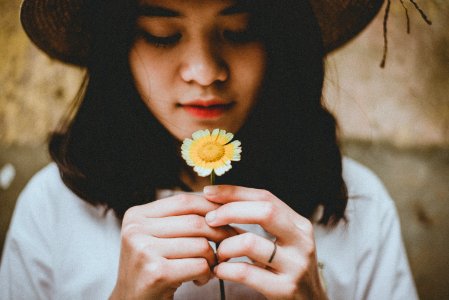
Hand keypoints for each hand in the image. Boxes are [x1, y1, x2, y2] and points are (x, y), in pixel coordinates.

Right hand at [110, 193, 235, 299]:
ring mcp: (144, 250)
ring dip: (213, 258)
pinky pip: (199, 265)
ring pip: (200, 244)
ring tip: (208, 267)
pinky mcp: (157, 273)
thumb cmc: (151, 267)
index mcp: (137, 216)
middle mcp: (136, 230)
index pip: (183, 201)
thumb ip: (179, 219)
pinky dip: (206, 274)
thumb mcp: (157, 236)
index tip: (228, 216)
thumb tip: (220, 203)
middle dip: (220, 233)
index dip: (210, 207)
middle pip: (195, 222)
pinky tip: (199, 280)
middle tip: (230, 243)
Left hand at [203, 185, 326, 299]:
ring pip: (250, 242)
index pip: (265, 197)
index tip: (209, 192)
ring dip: (225, 245)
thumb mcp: (282, 240)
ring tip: (218, 253)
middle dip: (230, 211)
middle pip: (264, 212)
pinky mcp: (284, 289)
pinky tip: (219, 271)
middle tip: (209, 219)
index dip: (235, 192)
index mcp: (299, 224)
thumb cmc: (286, 268)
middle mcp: (301, 241)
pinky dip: (225, 270)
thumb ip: (260, 221)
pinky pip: (246, 272)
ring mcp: (295, 265)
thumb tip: (220, 200)